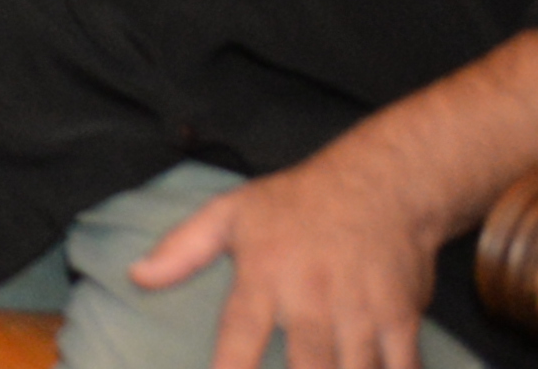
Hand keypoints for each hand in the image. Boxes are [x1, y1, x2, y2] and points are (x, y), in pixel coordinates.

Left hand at [134, 136, 459, 368]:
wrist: (381, 185)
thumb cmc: (295, 204)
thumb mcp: (230, 212)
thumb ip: (182, 249)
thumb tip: (136, 276)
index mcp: (264, 273)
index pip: (240, 332)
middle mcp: (312, 295)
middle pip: (309, 366)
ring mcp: (360, 309)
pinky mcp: (400, 317)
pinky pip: (401, 366)